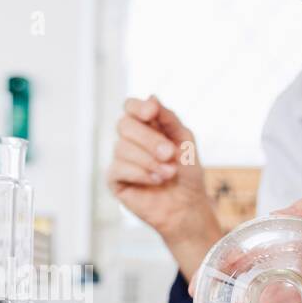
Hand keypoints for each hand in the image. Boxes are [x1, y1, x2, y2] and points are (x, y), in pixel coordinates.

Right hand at [108, 96, 220, 279]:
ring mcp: (120, 159)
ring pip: (121, 148)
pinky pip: (118, 168)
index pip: (130, 107)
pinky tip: (156, 181)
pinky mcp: (114, 180)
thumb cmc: (187, 172)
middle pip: (124, 125)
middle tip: (169, 154)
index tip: (152, 113)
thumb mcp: (184, 139)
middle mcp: (130, 140)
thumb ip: (168, 118)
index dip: (137, 107)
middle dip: (149, 139)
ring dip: (149, 161)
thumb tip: (151, 97)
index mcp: (146, 126)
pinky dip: (141, 174)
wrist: (187, 205)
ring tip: (168, 173)